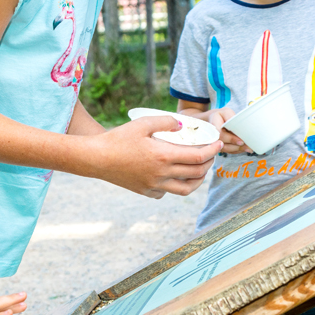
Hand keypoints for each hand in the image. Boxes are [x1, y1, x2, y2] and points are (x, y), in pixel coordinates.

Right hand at [90, 116, 220, 197]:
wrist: (96, 158)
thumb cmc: (118, 138)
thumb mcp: (142, 123)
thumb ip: (165, 121)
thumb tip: (182, 124)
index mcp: (163, 156)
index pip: (198, 157)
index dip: (212, 150)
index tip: (218, 143)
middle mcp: (161, 174)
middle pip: (196, 174)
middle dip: (208, 164)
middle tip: (211, 154)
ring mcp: (154, 185)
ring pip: (185, 189)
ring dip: (197, 180)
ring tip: (199, 171)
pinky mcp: (145, 191)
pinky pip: (166, 193)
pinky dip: (174, 186)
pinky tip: (173, 177)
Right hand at [191, 107, 249, 154]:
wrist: (212, 121)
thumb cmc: (220, 116)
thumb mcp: (225, 112)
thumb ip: (231, 117)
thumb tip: (239, 126)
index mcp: (212, 126)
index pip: (221, 135)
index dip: (231, 139)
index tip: (241, 141)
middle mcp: (211, 137)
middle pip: (223, 145)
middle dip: (237, 147)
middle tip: (248, 147)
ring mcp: (214, 144)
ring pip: (226, 150)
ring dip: (237, 150)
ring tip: (248, 149)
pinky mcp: (218, 147)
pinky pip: (227, 151)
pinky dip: (235, 151)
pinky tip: (243, 149)